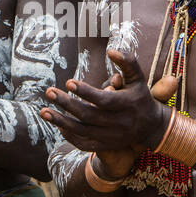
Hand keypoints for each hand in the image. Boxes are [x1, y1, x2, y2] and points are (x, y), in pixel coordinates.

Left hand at [41, 49, 172, 159]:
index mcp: (126, 105)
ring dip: (61, 122)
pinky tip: (58, 125)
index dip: (86, 92)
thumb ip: (127, 62)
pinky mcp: (106, 146)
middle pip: (88, 115)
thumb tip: (111, 50)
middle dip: (66, 104)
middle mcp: (119, 123)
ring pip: (82, 131)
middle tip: (49, 92)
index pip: (103, 100)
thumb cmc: (140, 96)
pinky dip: (69, 136)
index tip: (68, 82)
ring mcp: (111, 137)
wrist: (151, 127)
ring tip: (44, 111)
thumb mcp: (138, 78)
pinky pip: (84, 144)